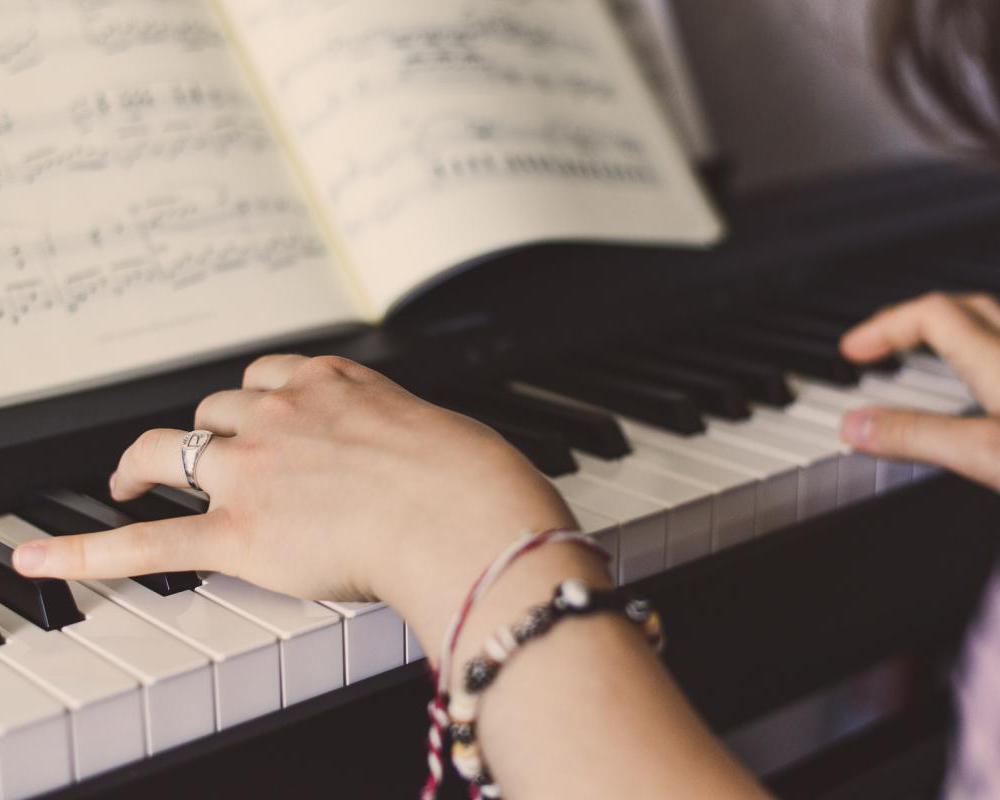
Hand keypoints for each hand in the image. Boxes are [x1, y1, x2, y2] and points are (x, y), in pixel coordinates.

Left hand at [13, 355, 577, 654]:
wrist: (466, 514)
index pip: (269, 375)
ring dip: (147, 462)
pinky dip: (89, 553)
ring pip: (175, 449)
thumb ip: (408, 437)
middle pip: (217, 409)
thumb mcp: (443, 430)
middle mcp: (285, 414)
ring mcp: (255, 470)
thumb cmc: (472, 477)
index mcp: (334, 385)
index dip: (254, 396)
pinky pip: (151, 541)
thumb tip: (426, 456)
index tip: (253, 410)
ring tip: (129, 478)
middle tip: (196, 452)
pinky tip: (44, 560)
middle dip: (206, 430)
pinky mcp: (241, 532)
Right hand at [839, 291, 999, 488]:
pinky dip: (985, 363)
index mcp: (999, 359)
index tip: (852, 350)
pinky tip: (982, 393)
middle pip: (967, 310)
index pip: (931, 313)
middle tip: (882, 344)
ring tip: (926, 358)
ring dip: (956, 334)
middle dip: (915, 321)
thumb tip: (855, 425)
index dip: (885, 325)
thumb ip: (918, 436)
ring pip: (996, 330)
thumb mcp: (986, 454)